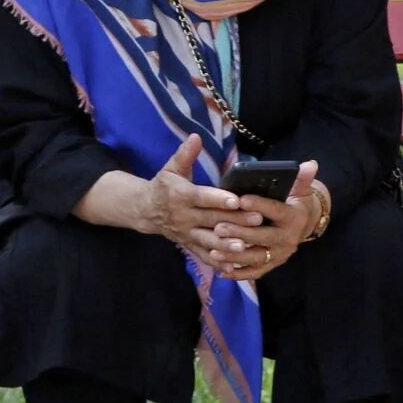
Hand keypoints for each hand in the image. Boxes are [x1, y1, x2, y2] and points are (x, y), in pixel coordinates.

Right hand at [143, 134, 262, 269]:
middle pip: (211, 220)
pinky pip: (204, 256)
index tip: (236, 200)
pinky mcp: (189, 245)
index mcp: (181, 196)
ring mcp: (187, 234)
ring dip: (227, 245)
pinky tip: (234, 266)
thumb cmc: (164, 186)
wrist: (145, 211)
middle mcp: (184, 217)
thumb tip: (196, 136)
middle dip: (234, 221)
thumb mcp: (171, 168)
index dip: (219, 199)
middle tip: (257, 219)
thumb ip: (184, 154)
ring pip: (208, 241)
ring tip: (246, 246)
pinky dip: (218, 262)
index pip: (202, 198)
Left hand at [208, 159, 320, 280]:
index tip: (241, 199)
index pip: (276, 211)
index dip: (260, 205)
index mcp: (293, 217)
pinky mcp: (272, 264)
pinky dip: (238, 273)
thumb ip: (302, 178)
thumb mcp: (301, 189)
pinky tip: (221, 271)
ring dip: (235, 256)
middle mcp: (288, 238)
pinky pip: (255, 272)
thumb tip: (310, 164)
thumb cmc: (295, 202)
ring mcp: (279, 254)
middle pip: (263, 237)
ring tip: (214, 251)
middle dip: (241, 233)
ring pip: (256, 257)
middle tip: (219, 227)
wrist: (304, 224)